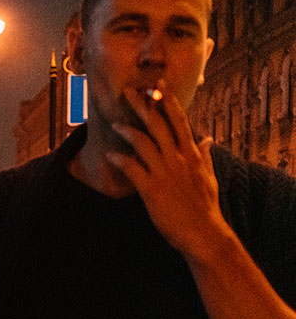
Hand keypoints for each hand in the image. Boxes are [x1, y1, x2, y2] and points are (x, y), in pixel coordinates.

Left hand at [105, 85, 231, 263]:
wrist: (204, 233)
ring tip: (114, 123)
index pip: (180, 121)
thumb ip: (206, 155)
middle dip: (144, 106)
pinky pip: (133, 169)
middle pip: (159, 125)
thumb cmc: (205, 207)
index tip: (158, 85)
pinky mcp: (153, 189)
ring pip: (144, 143)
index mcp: (193, 154)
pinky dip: (121, 160)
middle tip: (128, 91)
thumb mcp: (209, 177)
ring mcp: (166, 173)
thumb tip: (208, 138)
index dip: (168, 101)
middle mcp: (180, 159)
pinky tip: (110, 154)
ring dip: (128, 131)